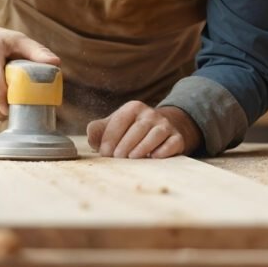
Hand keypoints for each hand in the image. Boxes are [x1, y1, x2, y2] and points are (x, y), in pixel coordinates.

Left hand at [86, 101, 201, 158]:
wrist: (161, 131)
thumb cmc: (130, 131)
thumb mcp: (114, 126)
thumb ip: (98, 130)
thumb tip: (91, 137)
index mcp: (133, 108)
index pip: (120, 120)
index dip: (110, 137)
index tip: (104, 153)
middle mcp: (151, 114)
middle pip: (138, 128)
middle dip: (126, 144)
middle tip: (117, 158)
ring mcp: (166, 125)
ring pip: (156, 134)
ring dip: (143, 147)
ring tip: (132, 157)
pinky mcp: (177, 138)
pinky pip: (171, 143)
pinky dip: (163, 151)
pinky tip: (153, 157)